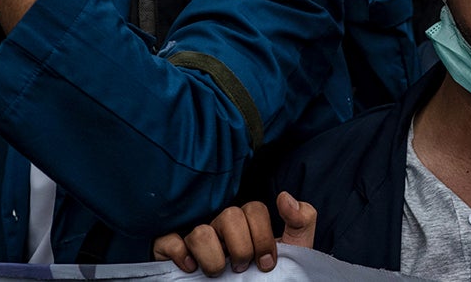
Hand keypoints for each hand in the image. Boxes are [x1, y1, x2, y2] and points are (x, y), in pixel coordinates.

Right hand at [153, 193, 315, 276]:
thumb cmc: (267, 273)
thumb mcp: (294, 248)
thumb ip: (301, 220)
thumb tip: (285, 196)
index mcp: (247, 221)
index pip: (254, 209)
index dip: (263, 236)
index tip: (267, 263)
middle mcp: (220, 225)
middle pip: (229, 216)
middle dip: (241, 247)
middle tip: (244, 267)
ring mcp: (195, 236)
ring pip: (200, 231)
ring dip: (214, 258)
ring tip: (220, 273)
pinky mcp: (171, 250)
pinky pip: (168, 242)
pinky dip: (179, 255)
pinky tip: (191, 268)